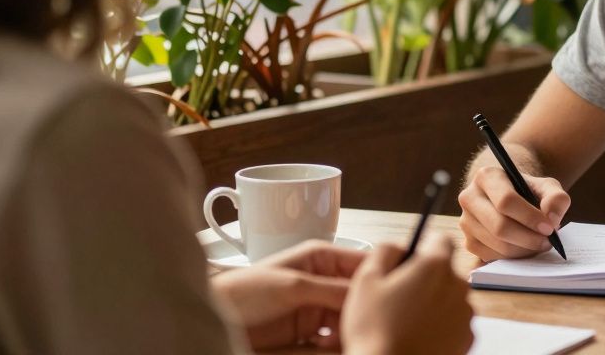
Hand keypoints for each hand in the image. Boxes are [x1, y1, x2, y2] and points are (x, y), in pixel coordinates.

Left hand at [211, 239, 366, 350]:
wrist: (214, 320)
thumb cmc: (244, 292)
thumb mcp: (292, 286)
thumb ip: (331, 288)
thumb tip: (367, 293)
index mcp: (321, 258)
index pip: (362, 263)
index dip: (378, 276)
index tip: (390, 291)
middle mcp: (323, 281)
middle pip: (359, 296)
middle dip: (362, 309)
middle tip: (362, 322)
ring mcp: (317, 308)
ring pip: (350, 319)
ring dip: (350, 329)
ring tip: (343, 338)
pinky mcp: (309, 334)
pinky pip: (335, 338)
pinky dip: (337, 344)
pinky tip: (328, 346)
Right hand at [341, 234, 473, 354]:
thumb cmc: (376, 330)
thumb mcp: (366, 280)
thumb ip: (385, 250)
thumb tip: (398, 245)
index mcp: (435, 266)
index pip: (440, 239)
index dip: (424, 246)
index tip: (411, 260)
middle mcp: (458, 286)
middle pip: (445, 271)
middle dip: (426, 279)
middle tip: (400, 297)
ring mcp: (465, 314)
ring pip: (450, 297)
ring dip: (434, 302)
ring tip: (407, 321)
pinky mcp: (467, 338)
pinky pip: (454, 322)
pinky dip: (441, 325)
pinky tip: (419, 335)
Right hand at [457, 165, 569, 260]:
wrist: (509, 198)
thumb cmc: (528, 191)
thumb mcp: (547, 187)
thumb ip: (556, 198)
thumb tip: (551, 218)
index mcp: (486, 176)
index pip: (506, 201)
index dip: (530, 217)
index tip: (549, 228)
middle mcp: (469, 197)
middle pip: (499, 226)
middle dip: (528, 238)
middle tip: (548, 242)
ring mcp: (465, 221)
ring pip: (496, 245)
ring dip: (523, 250)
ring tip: (539, 243)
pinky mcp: (468, 241)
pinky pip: (491, 256)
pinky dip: (512, 257)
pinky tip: (524, 248)